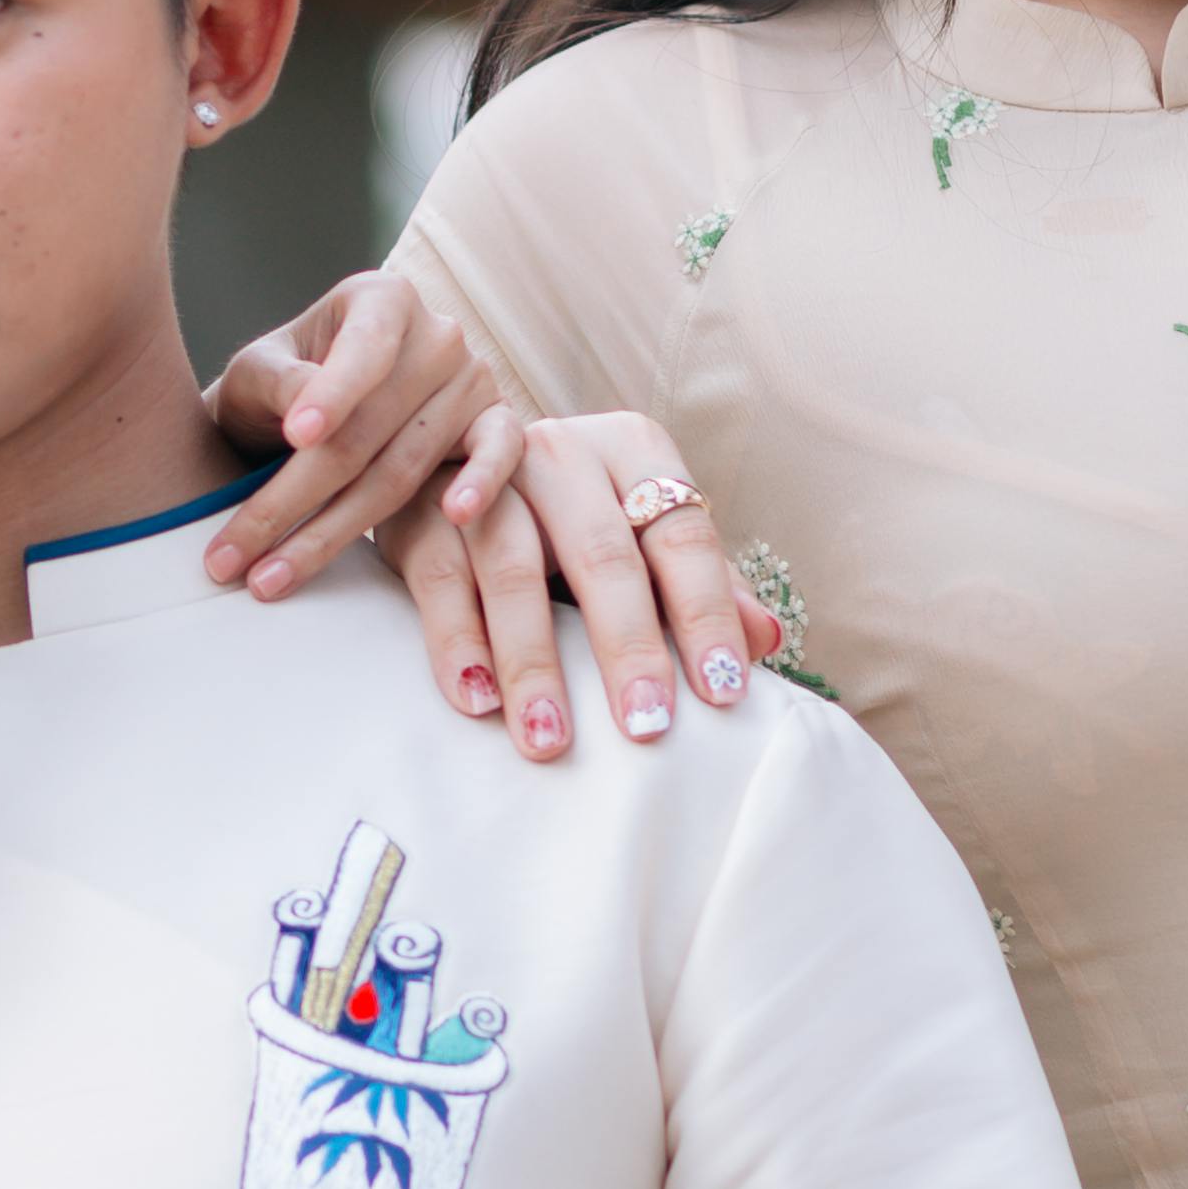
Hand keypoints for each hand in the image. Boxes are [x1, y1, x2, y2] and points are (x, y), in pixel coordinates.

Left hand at [200, 272, 520, 601]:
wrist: (314, 419)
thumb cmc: (279, 388)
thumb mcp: (259, 373)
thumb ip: (278, 381)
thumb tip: (303, 411)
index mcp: (381, 299)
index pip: (363, 349)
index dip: (332, 393)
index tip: (295, 435)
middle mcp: (438, 334)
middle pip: (369, 430)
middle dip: (291, 500)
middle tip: (231, 554)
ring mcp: (475, 382)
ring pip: (404, 468)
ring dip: (332, 533)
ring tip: (269, 579)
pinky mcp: (496, 430)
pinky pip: (500, 456)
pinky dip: (481, 483)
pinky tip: (456, 514)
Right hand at [384, 409, 782, 760]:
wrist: (450, 460)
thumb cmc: (568, 519)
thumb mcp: (638, 535)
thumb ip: (700, 583)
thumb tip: (766, 640)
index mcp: (632, 449)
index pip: (682, 537)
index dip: (706, 615)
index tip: (725, 691)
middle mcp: (563, 450)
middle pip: (603, 553)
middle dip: (627, 646)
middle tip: (647, 725)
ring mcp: (487, 474)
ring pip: (513, 565)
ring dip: (532, 659)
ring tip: (551, 739)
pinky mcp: (421, 506)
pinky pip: (441, 575)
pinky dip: (457, 640)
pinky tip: (476, 699)